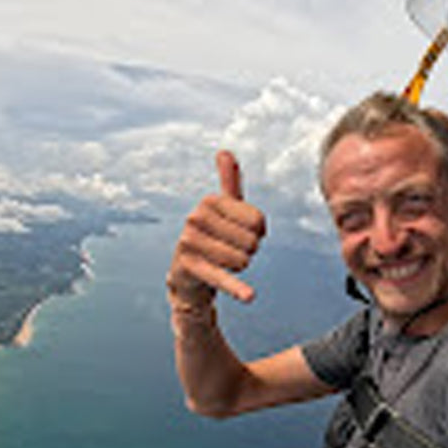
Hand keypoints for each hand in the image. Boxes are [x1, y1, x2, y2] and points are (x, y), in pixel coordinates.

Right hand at [167, 150, 265, 306]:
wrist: (188, 273)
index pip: (258, 220)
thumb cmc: (213, 237)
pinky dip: (235, 288)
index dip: (258, 233)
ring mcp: (190, 242)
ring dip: (240, 267)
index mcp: (209, 201)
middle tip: (230, 250)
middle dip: (248, 251)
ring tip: (224, 263)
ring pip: (242, 260)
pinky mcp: (190, 267)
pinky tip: (249, 296)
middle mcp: (196, 217)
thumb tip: (224, 151)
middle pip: (252, 241)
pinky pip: (221, 277)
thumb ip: (229, 182)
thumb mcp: (222, 210)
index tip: (242, 234)